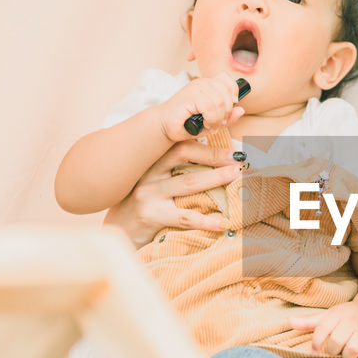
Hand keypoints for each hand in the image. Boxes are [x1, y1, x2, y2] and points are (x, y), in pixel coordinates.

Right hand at [104, 141, 246, 245]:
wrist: (118, 232)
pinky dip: (206, 221)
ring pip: (187, 183)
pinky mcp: (152, 216)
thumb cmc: (143, 203)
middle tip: (239, 157)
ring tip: (237, 176)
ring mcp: (149, 193)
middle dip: (214, 154)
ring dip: (215, 179)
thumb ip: (176, 167)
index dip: (205, 132)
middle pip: (184, 154)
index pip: (180, 139)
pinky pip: (185, 218)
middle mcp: (148, 172)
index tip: (228, 125)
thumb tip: (213, 153)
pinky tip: (224, 223)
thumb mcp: (155, 180)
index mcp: (152, 159)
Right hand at [157, 73, 244, 142]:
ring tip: (211, 126)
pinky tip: (206, 124)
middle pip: (227, 93)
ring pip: (221, 101)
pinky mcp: (191, 95)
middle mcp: (203, 83)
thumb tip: (242, 110)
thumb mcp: (212, 121)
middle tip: (218, 124)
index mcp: (208, 85)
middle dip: (227, 112)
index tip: (228, 110)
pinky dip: (212, 119)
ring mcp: (196, 87)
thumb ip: (227, 117)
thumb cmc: (186, 124)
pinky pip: (211, 106)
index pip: (228, 81)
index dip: (233, 94)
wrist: (165, 127)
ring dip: (219, 118)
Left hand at [289, 301, 357, 357]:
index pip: (322, 329)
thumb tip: (288, 321)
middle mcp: (352, 321)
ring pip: (351, 351)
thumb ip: (309, 322)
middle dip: (332, 349)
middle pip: (335, 342)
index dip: (315, 343)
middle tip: (335, 349)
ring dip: (347, 355)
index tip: (314, 350)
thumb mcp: (327, 316)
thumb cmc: (345, 316)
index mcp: (338, 314)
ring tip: (348, 352)